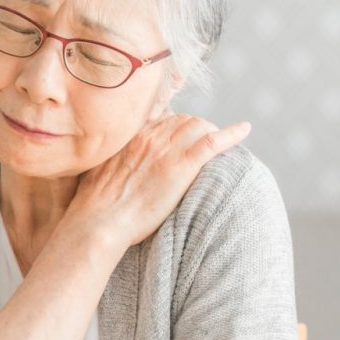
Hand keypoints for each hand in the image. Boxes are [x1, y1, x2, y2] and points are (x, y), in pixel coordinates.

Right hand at [61, 112, 251, 254]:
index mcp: (131, 136)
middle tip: (203, 143)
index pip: (162, 116)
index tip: (181, 133)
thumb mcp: (98, 170)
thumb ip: (112, 158)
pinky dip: (231, 134)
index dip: (176, 124)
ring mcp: (167, 151)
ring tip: (219, 143)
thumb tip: (115, 162)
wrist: (98, 222)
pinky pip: (212, 142)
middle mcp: (150, 136)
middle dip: (196, 128)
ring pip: (199, 126)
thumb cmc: (94, 206)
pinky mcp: (181, 167)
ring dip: (211, 131)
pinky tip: (245, 130)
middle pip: (184, 119)